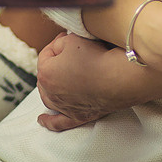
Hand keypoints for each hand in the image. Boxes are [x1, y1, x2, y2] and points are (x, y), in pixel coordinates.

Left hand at [36, 33, 161, 131]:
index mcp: (46, 74)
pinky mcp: (78, 117)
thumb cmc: (97, 57)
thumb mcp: (73, 39)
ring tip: (58, 79)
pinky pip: (58, 123)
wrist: (120, 77)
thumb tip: (59, 47)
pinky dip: (49, 122)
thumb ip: (59, 42)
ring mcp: (64, 108)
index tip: (70, 38)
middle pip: (47, 76)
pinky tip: (42, 120)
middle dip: (55, 64)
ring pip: (49, 98)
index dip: (57, 43)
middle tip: (71, 54)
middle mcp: (51, 94)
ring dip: (50, 88)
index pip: (46, 54)